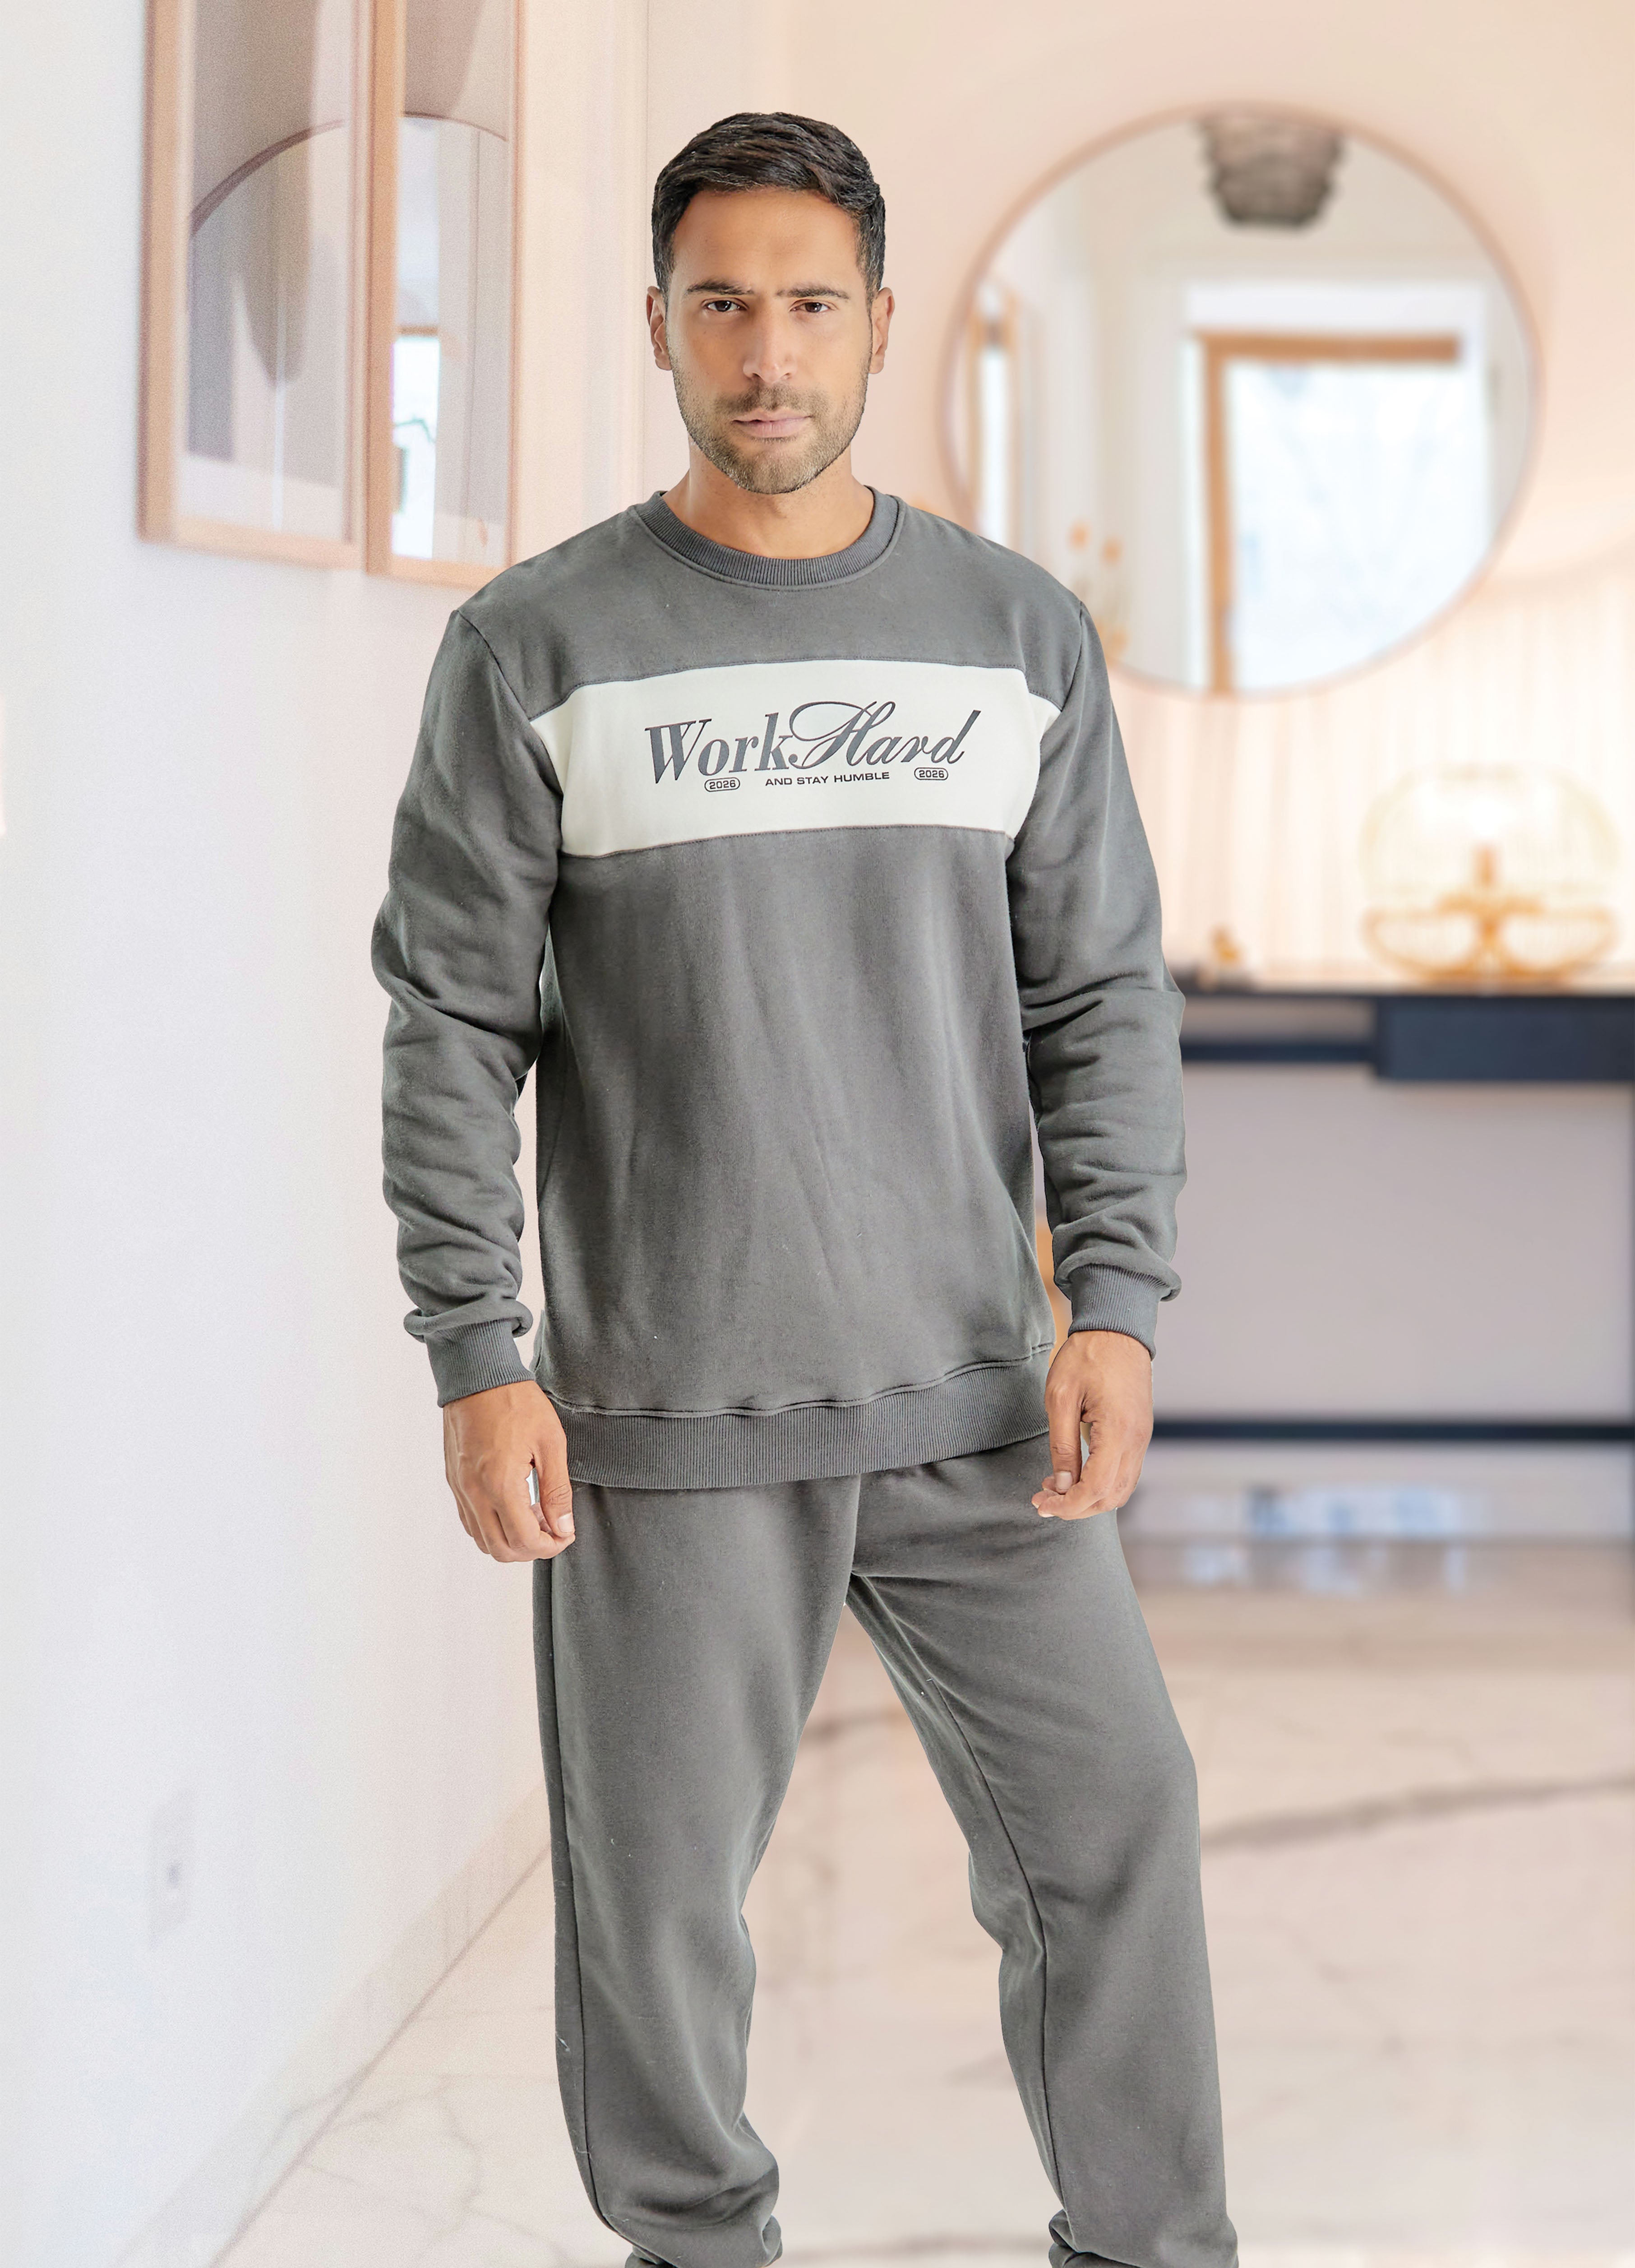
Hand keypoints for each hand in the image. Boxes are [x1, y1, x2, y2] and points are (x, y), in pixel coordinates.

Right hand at [442, 1380, 574, 1561]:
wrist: (477, 1375)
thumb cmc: (515, 1401)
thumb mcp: (550, 1441)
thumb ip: (557, 1490)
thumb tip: (563, 1527)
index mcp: (499, 1484)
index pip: (524, 1540)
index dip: (550, 1546)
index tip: (566, 1533)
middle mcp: (474, 1492)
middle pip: (501, 1550)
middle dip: (532, 1549)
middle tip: (553, 1529)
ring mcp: (460, 1488)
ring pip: (482, 1540)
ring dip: (511, 1540)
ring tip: (535, 1517)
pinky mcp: (454, 1481)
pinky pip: (470, 1521)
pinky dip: (492, 1527)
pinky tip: (513, 1508)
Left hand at [1031, 1330, 1152, 1520]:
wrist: (1117, 1330)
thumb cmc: (1086, 1356)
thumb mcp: (1060, 1397)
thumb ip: (1062, 1445)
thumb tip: (1060, 1484)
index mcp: (1118, 1431)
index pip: (1096, 1488)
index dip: (1069, 1505)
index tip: (1041, 1503)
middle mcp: (1136, 1441)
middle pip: (1111, 1496)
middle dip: (1076, 1507)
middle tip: (1042, 1500)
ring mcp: (1141, 1439)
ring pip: (1121, 1489)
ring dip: (1089, 1499)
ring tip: (1055, 1489)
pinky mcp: (1139, 1435)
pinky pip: (1125, 1473)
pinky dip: (1101, 1484)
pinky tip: (1075, 1476)